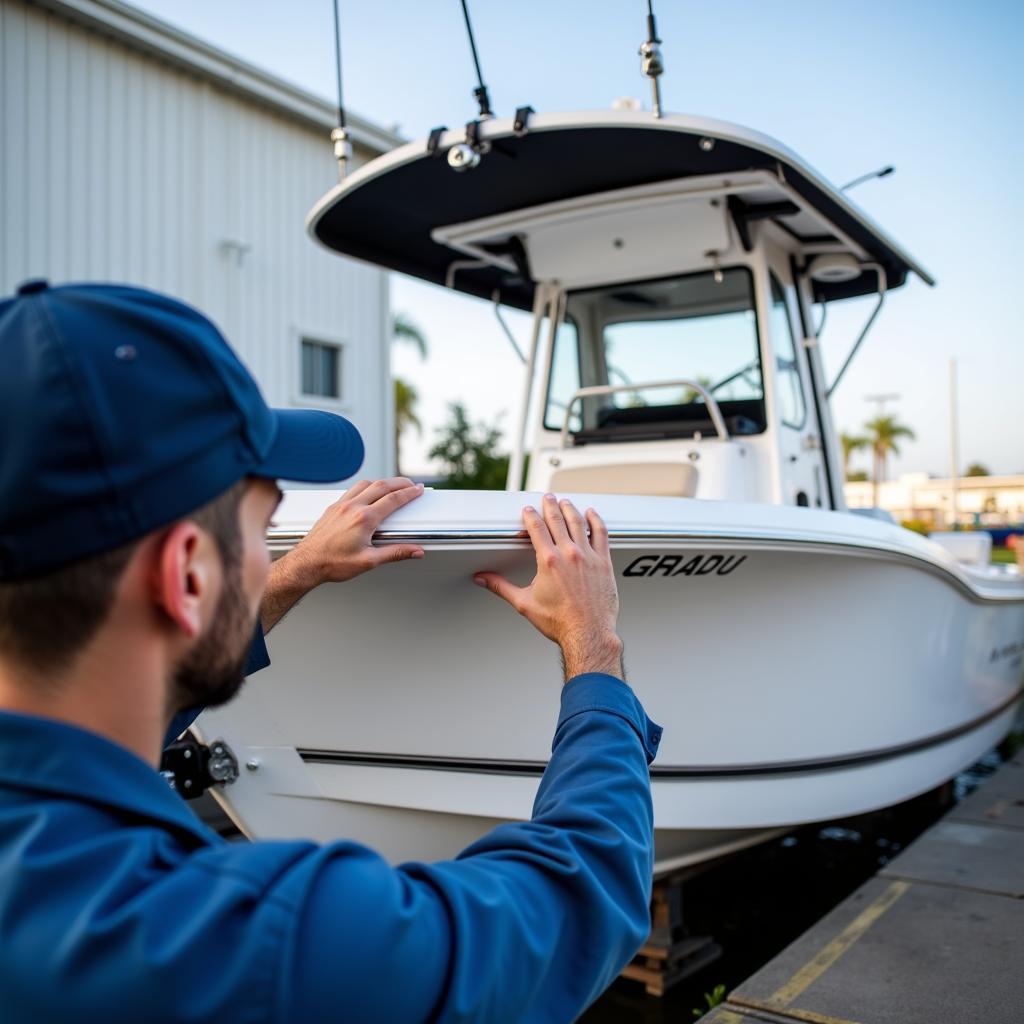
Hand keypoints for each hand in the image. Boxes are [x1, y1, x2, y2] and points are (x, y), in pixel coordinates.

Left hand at [261, 478, 423, 631]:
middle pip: (382, 486)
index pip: (393, 500)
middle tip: (410, 484)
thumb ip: (395, 553)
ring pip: (366, 484)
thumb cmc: (333, 563)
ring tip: (393, 484)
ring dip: (382, 482)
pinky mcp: (332, 508)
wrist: (307, 564)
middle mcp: (352, 507)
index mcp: (364, 519)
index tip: (417, 490)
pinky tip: (368, 491)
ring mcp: (341, 505)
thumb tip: (415, 551)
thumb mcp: (369, 561)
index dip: (409, 493)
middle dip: (400, 483)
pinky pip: (352, 490)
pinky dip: (366, 486)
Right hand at [474, 494, 623, 680]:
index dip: (530, 515)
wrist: (588, 634)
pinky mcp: (604, 562)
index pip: (536, 528)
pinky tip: (592, 515)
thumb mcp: (524, 603)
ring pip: (578, 523)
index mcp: (548, 561)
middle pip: (557, 520)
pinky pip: (601, 534)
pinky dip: (595, 521)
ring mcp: (588, 556)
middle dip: (550, 506)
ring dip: (570, 509)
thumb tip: (483, 579)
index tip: (528, 510)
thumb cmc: (559, 622)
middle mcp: (569, 554)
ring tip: (565, 502)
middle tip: (547, 498)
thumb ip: (502, 587)